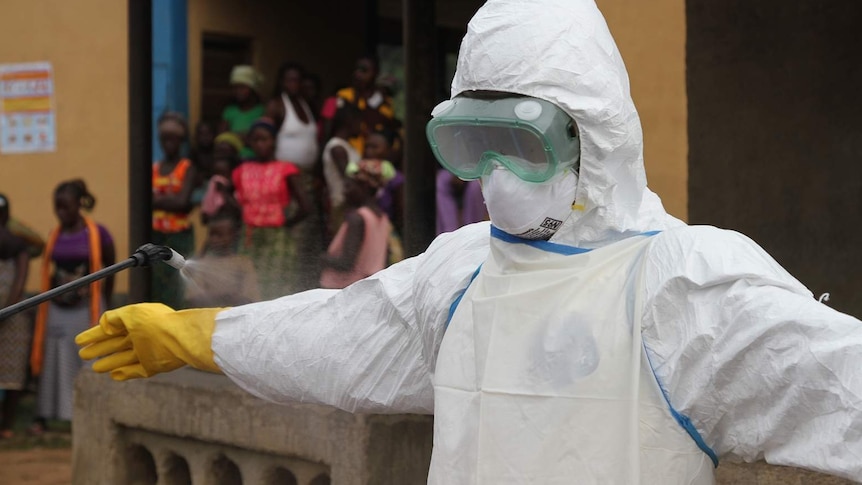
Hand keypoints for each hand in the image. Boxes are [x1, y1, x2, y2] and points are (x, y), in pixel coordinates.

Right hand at [76, 303, 225, 380]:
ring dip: (109, 362)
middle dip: (99, 348)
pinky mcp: (153, 366)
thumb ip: (114, 318)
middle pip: (116, 344)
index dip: (94, 334)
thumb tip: (103, 325)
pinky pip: (136, 371)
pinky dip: (125, 373)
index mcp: (137, 321)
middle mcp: (142, 336)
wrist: (181, 337)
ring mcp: (147, 352)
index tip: (79, 340)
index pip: (111, 328)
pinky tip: (113, 375)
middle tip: (82, 354)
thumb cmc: (157, 322)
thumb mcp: (131, 313)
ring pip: (124, 358)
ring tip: (94, 367)